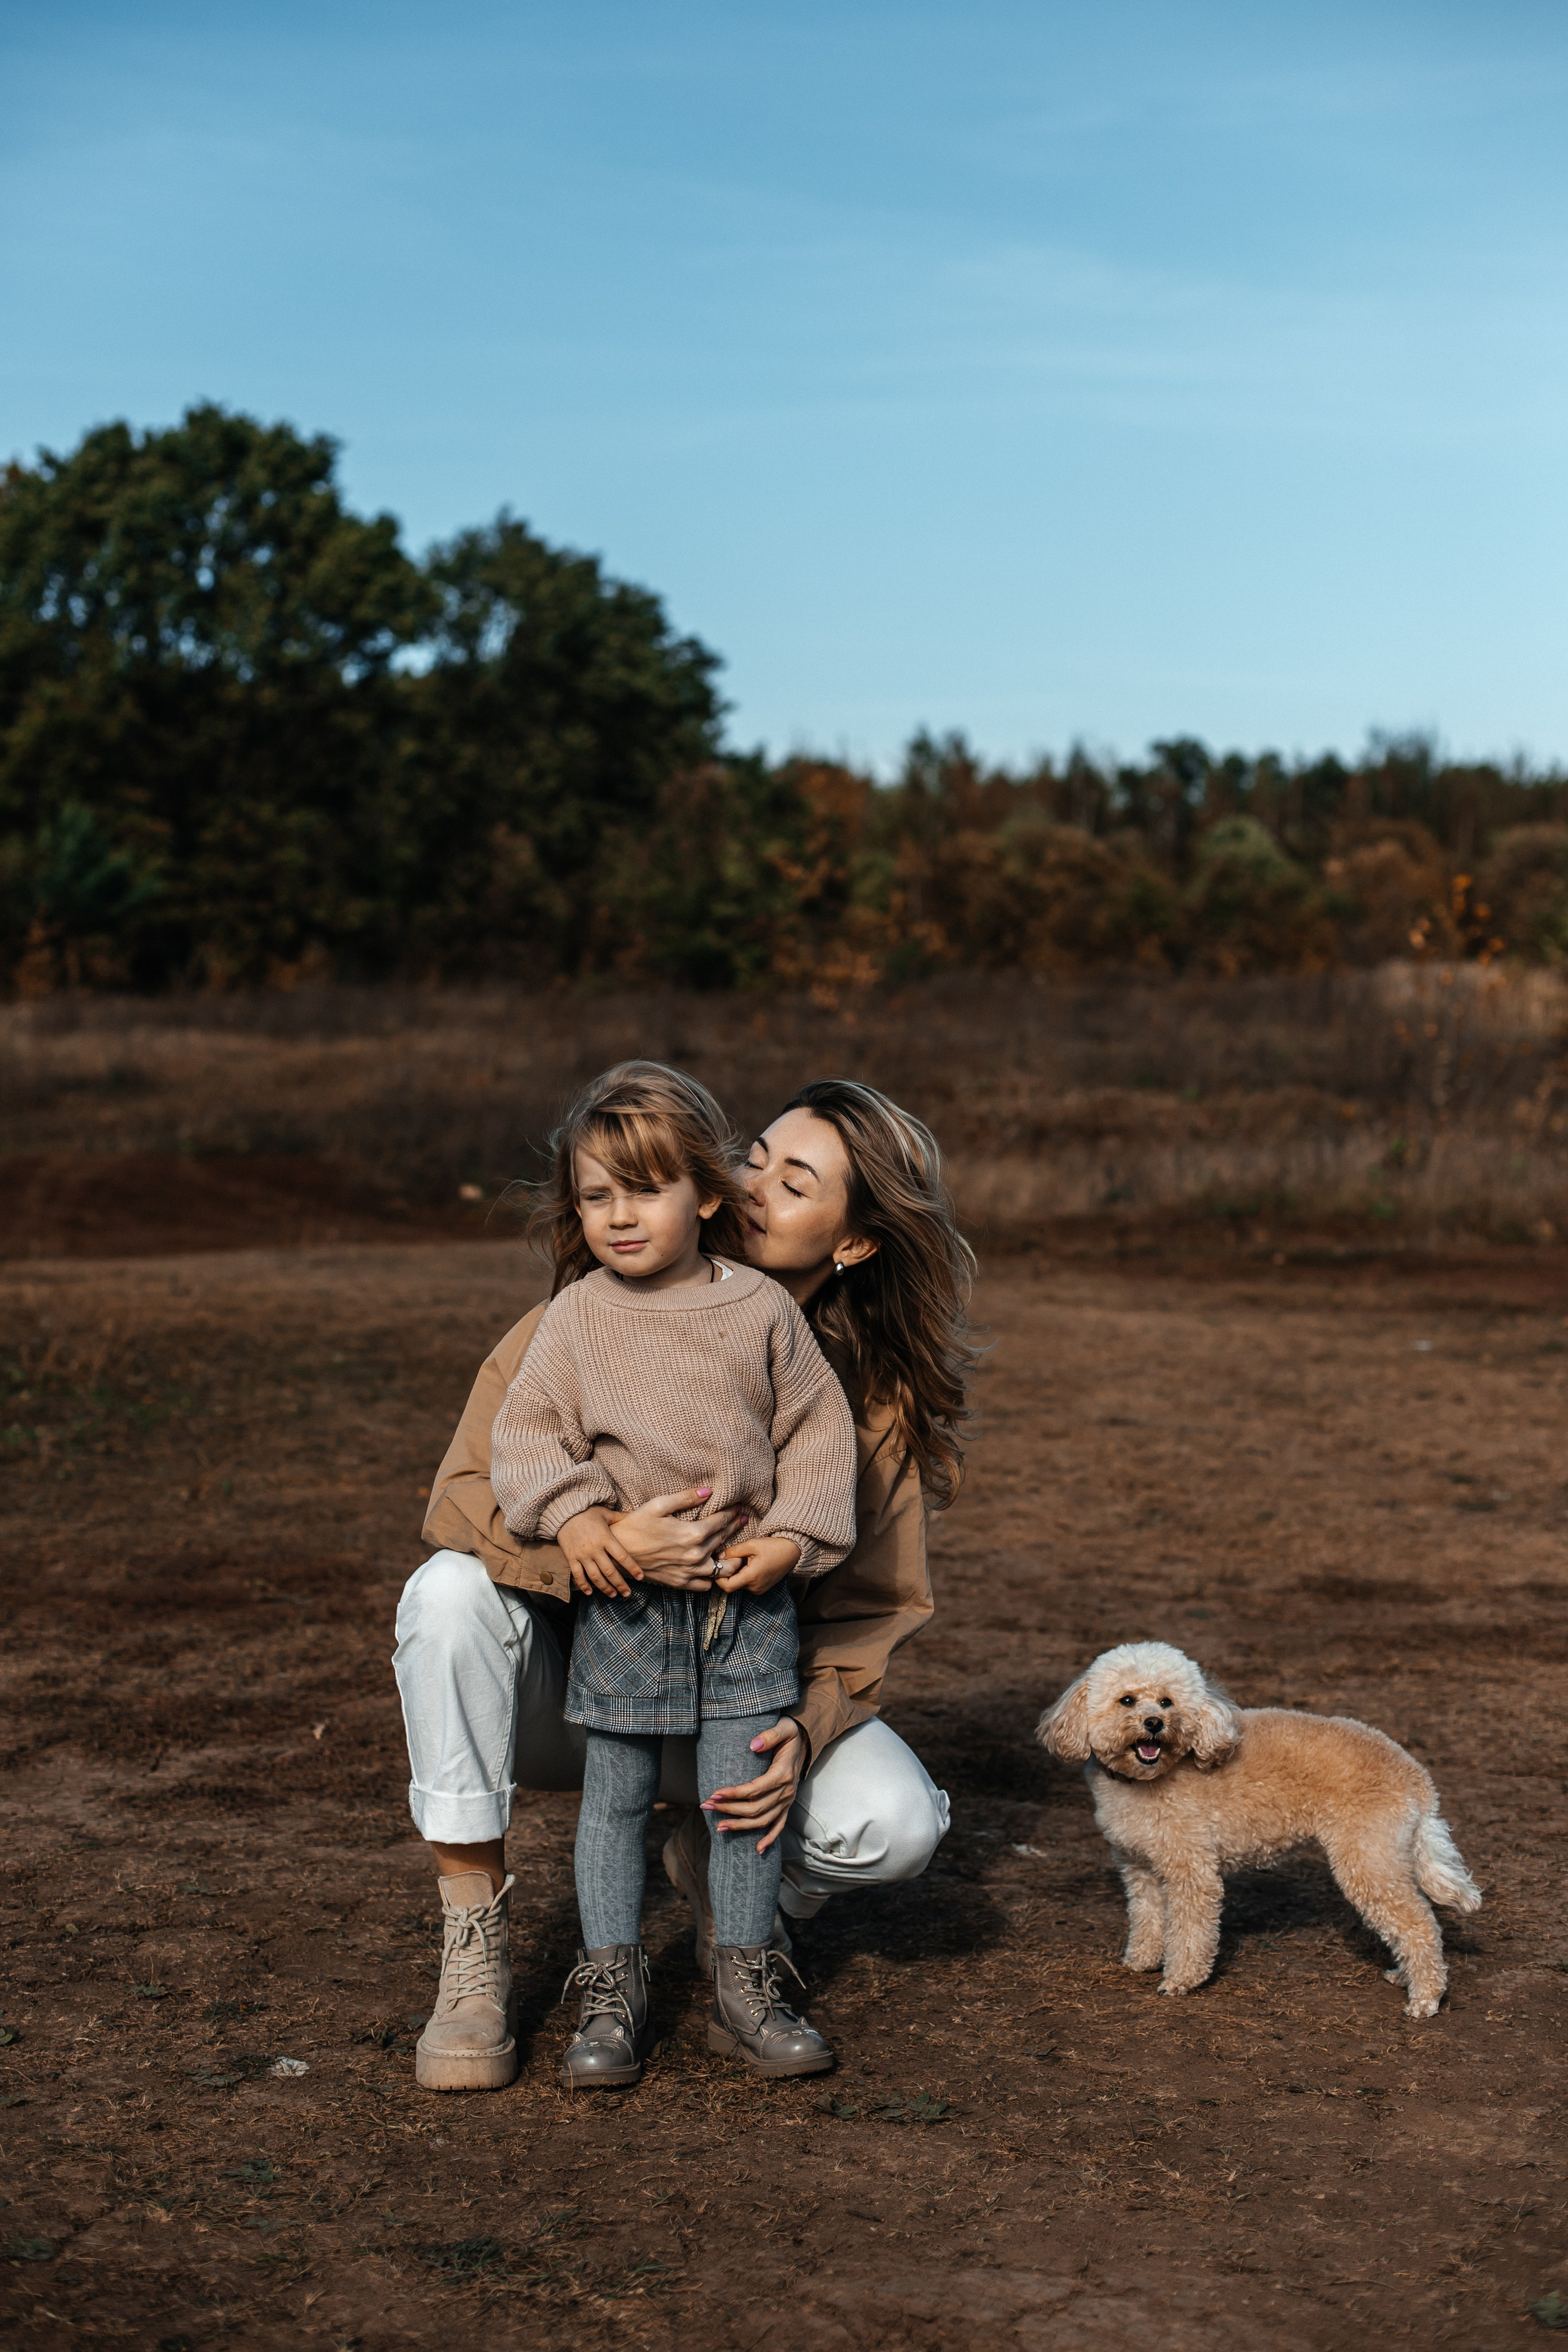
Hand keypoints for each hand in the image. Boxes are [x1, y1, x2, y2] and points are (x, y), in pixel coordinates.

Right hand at [556, 1507, 643, 1598]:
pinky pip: (578, 1575)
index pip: (622, 1556)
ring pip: (595, 1576)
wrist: (564, 1512)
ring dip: (605, 1588)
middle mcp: (595, 1548)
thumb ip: (619, 1516)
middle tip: (627, 1594)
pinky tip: (590, 1592)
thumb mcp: (605, 1513)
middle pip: (610, 1571)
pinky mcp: (571, 1558)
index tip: (640, 1577)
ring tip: (613, 1595)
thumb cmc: (587, 1512)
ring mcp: (582, 1555)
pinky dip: (584, 1585)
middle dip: (620, 1584)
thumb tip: (633, 1513)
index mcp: (606, 1537)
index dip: (632, 1568)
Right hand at [610, 1487, 742, 1590]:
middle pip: (724, 1540)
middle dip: (734, 1528)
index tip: (739, 1508)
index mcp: (692, 1533)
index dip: (732, 1513)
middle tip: (741, 1520)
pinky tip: (711, 1565)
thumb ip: (686, 1497)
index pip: (721, 1522)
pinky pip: (706, 1585)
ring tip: (732, 1547)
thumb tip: (709, 1491)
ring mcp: (688, 1572)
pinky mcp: (680, 1583)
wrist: (617, 1552)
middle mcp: (695, 1555)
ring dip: (729, 1556)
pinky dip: (712, 1576)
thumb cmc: (636, 1525)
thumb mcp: (659, 1505)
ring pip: (722, 1568)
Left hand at [703, 1718, 804, 1853]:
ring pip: (763, 1821)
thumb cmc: (791, 1733)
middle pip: (755, 1808)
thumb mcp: (784, 1728)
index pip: (754, 1789)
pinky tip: (757, 1849)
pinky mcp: (787, 1805)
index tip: (713, 1794)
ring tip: (719, 1827)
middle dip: (729, 1809)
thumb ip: (770, 1735)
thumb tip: (753, 1745)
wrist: (806, 1741)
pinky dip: (770, 1839)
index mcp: (783, 1774)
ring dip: (741, 1827)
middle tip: (706, 1806)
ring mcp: (787, 1800)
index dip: (733, 1794)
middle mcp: (786, 1791)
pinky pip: (779, 1825)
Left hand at [713, 1535, 799, 1595]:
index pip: (727, 1586)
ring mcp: (759, 1589)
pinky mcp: (761, 1588)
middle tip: (732, 1558)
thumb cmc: (773, 1547)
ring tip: (743, 1560)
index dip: (719, 1578)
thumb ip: (733, 1551)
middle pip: (732, 1585)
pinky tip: (749, 1564)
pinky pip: (746, 1584)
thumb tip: (718, 1556)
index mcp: (751, 1577)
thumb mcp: (751, 1545)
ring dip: (736, 1574)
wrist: (792, 1552)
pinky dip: (743, 1576)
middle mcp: (755, 1587)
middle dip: (728, 1573)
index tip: (718, 1566)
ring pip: (739, 1584)